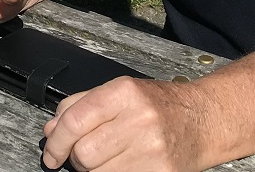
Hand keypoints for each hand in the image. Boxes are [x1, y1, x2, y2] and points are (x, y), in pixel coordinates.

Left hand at [41, 78, 204, 171]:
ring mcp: (152, 150)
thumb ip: (80, 106)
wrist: (203, 120)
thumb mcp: (118, 91)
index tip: (51, 154)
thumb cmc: (158, 104)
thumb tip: (51, 130)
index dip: (55, 142)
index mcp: (124, 93)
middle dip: (76, 157)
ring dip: (94, 170)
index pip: (74, 122)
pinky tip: (122, 165)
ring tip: (108, 157)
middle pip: (84, 153)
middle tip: (84, 152)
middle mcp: (139, 120)